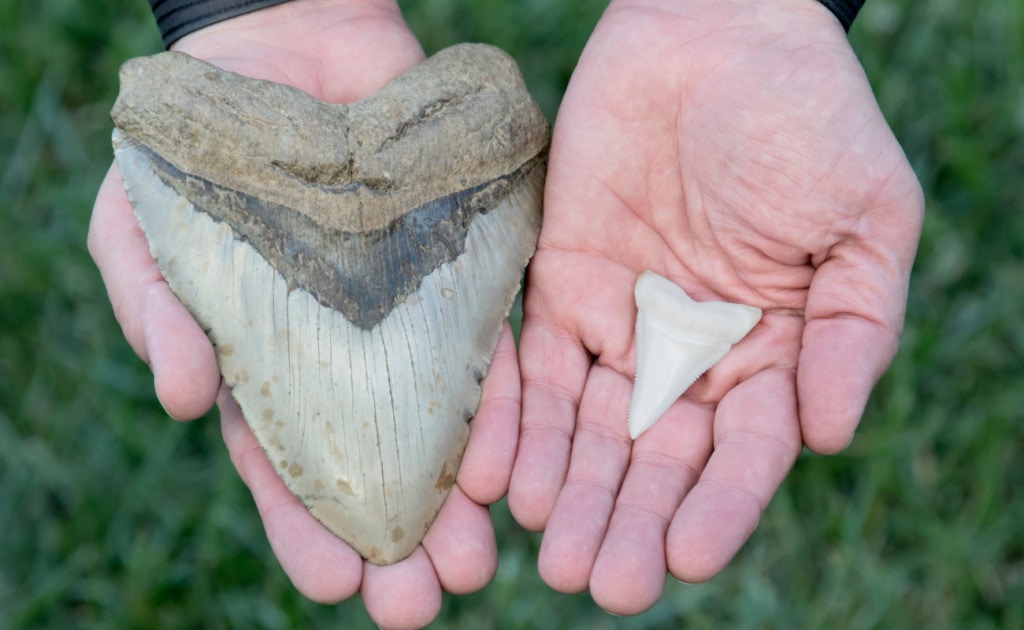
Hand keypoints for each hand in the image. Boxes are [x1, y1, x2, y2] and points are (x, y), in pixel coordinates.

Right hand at [89, 2, 518, 626]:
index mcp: (269, 367)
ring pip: (437, 421)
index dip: (308, 527)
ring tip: (479, 561)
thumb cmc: (200, 152)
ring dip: (456, 492)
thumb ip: (157, 308)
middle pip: (374, 463)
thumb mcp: (148, 229)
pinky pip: (486, 344)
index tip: (334, 586)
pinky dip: (498, 403)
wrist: (280, 54)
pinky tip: (511, 463)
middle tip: (422, 601)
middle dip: (397, 537)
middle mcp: (346, 358)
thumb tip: (180, 399)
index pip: (289, 465)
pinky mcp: (459, 272)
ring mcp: (405, 319)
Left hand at [508, 0, 922, 614]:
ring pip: (587, 427)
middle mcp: (690, 351)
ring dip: (568, 491)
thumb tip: (831, 437)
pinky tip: (496, 477)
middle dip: (630, 520)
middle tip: (604, 583)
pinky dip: (511, 421)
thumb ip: (855, 330)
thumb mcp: (865, 218)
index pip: (745, 450)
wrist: (713, 29)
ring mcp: (619, 321)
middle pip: (656, 456)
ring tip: (549, 554)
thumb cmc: (806, 115)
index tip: (686, 556)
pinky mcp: (556, 285)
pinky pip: (527, 366)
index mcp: (772, 350)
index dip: (719, 506)